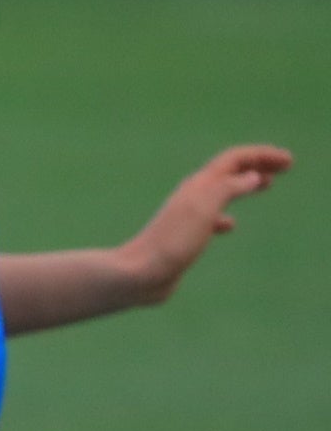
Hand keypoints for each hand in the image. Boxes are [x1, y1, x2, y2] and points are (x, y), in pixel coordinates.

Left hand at [123, 142, 290, 300]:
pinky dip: (225, 216)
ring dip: (245, 185)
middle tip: (285, 166)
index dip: (262, 155)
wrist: (141, 274)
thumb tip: (252, 176)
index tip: (288, 161)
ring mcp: (187, 217)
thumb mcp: (205, 208)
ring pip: (220, 193)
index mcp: (199, 185)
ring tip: (266, 185)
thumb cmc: (173, 241)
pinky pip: (210, 220)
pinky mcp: (184, 238)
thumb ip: (228, 188)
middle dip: (258, 165)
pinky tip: (231, 226)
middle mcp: (192, 196)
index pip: (234, 160)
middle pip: (229, 171)